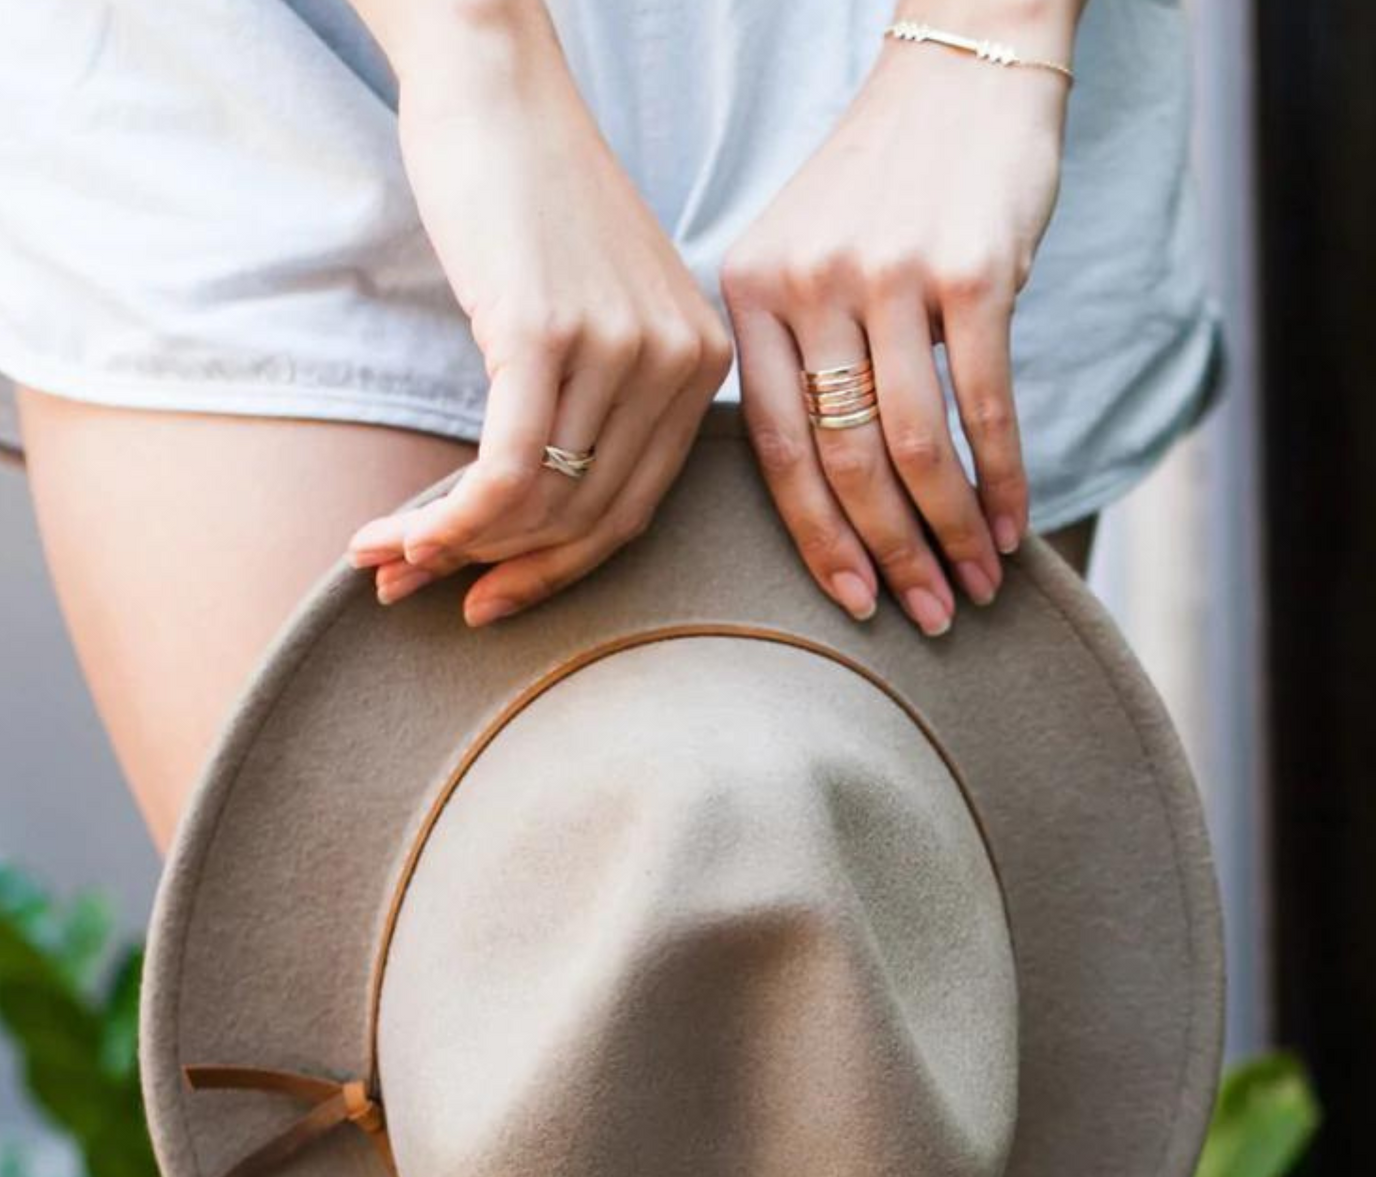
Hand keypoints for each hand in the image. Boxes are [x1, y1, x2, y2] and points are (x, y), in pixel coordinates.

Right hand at [347, 13, 732, 626]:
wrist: (492, 86)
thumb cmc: (531, 203)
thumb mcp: (597, 313)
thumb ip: (597, 408)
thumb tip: (530, 528)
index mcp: (703, 366)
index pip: (634, 514)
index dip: (553, 576)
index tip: (488, 603)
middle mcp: (678, 362)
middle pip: (588, 524)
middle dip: (495, 573)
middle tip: (412, 588)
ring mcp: (619, 347)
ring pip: (543, 507)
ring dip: (452, 549)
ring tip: (384, 558)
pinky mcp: (547, 333)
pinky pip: (507, 473)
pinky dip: (451, 522)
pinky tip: (398, 535)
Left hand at [718, 3, 1075, 634]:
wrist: (960, 71)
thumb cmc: (880, 192)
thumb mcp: (799, 262)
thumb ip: (790, 364)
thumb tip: (821, 504)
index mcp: (750, 297)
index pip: (774, 451)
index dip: (817, 544)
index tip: (853, 607)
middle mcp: (808, 287)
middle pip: (844, 463)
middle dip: (891, 558)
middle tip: (929, 618)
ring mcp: (889, 276)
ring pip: (913, 448)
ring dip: (951, 534)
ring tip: (976, 588)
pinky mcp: (970, 270)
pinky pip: (984, 406)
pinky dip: (1002, 479)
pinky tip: (1013, 527)